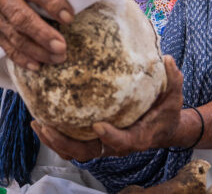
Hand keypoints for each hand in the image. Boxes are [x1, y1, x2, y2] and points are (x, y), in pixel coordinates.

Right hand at [0, 0, 73, 68]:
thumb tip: (68, 6)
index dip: (53, 5)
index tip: (69, 18)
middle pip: (21, 17)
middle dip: (43, 34)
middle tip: (62, 47)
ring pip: (15, 36)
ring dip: (37, 50)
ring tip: (57, 58)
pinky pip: (7, 48)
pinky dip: (23, 58)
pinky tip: (37, 65)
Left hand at [32, 56, 185, 160]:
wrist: (162, 128)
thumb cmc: (167, 112)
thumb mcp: (174, 96)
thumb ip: (173, 79)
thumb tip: (168, 59)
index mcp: (137, 136)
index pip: (123, 141)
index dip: (110, 136)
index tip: (98, 125)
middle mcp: (116, 145)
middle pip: (87, 152)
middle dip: (65, 142)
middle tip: (47, 126)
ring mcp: (102, 144)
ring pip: (74, 151)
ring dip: (54, 140)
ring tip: (37, 123)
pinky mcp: (94, 140)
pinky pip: (71, 144)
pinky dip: (55, 136)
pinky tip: (40, 120)